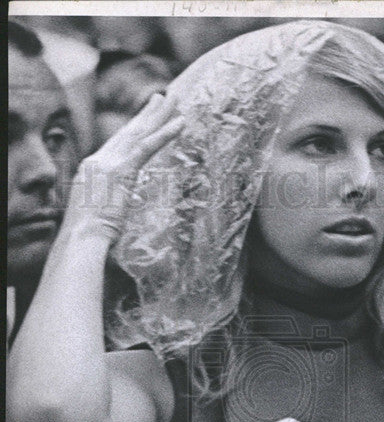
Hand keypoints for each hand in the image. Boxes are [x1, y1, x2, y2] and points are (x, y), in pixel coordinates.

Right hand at [64, 91, 183, 240]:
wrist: (79, 239)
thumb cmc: (86, 237)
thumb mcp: (94, 214)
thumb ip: (106, 204)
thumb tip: (114, 210)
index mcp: (92, 170)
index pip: (117, 146)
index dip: (132, 131)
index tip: (144, 119)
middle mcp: (100, 161)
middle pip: (128, 132)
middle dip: (146, 114)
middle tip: (162, 97)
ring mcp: (110, 163)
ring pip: (139, 132)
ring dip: (158, 115)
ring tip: (174, 98)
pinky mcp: (123, 170)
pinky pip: (148, 146)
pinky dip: (165, 133)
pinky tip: (181, 122)